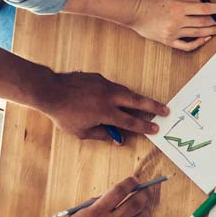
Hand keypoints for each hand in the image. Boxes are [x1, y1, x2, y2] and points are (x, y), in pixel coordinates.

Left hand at [38, 70, 168, 139]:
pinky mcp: (98, 77)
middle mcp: (110, 97)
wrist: (50, 90)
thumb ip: (102, 135)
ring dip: (137, 98)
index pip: (131, 122)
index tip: (156, 129)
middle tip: (166, 110)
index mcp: (107, 113)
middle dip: (154, 106)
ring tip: (144, 104)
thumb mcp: (81, 132)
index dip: (145, 127)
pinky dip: (116, 93)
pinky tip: (113, 98)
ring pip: (126, 92)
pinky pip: (112, 86)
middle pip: (138, 102)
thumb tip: (117, 139)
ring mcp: (105, 85)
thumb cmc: (64, 114)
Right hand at [48, 176, 154, 216]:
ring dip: (146, 209)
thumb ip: (94, 204)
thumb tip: (112, 196)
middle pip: (136, 203)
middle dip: (144, 192)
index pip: (120, 190)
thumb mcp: (77, 215)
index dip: (130, 182)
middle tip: (146, 190)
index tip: (134, 180)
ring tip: (145, 205)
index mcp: (97, 212)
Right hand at [129, 0, 215, 50]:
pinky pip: (187, 45)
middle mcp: (177, 21)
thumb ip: (189, 1)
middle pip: (204, 22)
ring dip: (213, 31)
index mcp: (179, 8)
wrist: (135, 12)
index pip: (204, 9)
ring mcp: (173, 33)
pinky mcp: (169, 41)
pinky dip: (198, 42)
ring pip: (198, 33)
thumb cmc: (152, 3)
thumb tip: (205, 5)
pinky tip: (206, 38)